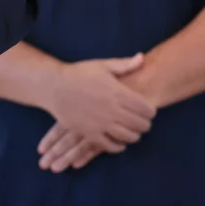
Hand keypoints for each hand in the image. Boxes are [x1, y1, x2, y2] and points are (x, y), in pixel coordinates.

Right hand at [37, 54, 155, 171]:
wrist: (53, 86)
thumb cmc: (78, 74)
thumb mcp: (102, 65)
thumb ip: (124, 65)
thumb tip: (142, 58)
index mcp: (117, 92)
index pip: (146, 108)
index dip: (151, 111)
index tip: (149, 111)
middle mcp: (112, 110)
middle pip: (140, 124)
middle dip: (145, 124)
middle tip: (143, 122)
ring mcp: (101, 123)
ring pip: (128, 137)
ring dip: (134, 136)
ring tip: (132, 132)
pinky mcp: (89, 133)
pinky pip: (110, 146)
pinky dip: (119, 147)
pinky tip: (120, 142)